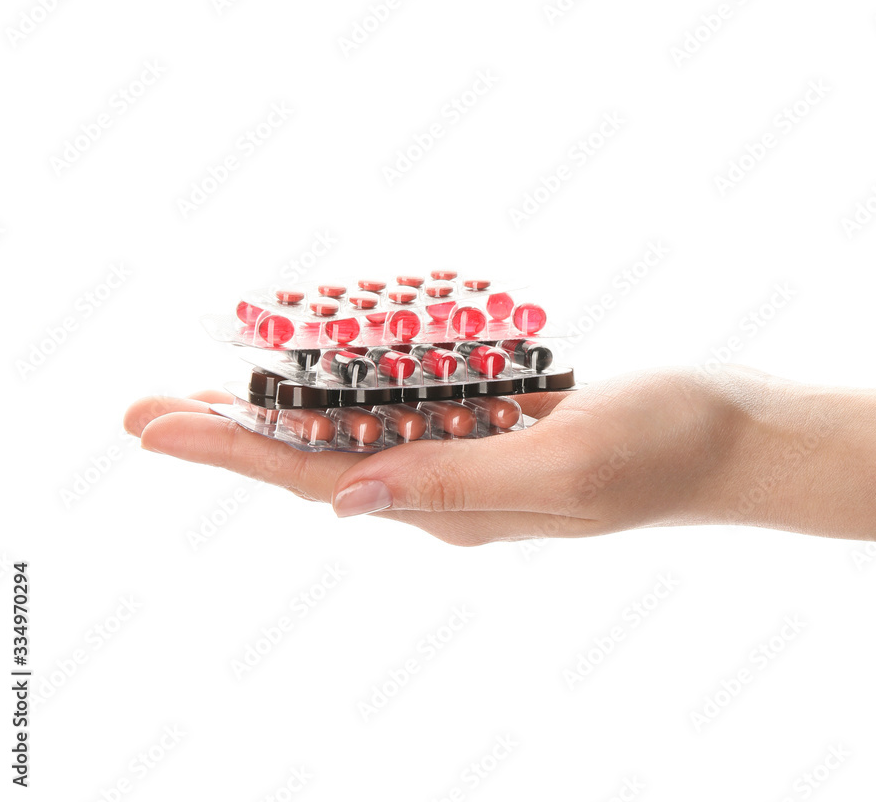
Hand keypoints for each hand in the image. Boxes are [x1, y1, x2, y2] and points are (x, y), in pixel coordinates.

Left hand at [123, 369, 738, 545]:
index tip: (157, 428)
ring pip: (356, 428)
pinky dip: (354, 383)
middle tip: (148, 409)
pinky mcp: (495, 425)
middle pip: (321, 456)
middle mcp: (451, 489)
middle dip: (233, 431)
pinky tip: (318, 369)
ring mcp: (473, 456)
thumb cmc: (662, 446)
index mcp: (458, 507)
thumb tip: (348, 500)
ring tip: (211, 389)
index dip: (237, 451)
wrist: (727, 435)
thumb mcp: (562, 468)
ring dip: (283, 404)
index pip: (322, 479)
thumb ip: (456, 485)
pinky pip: (407, 403)